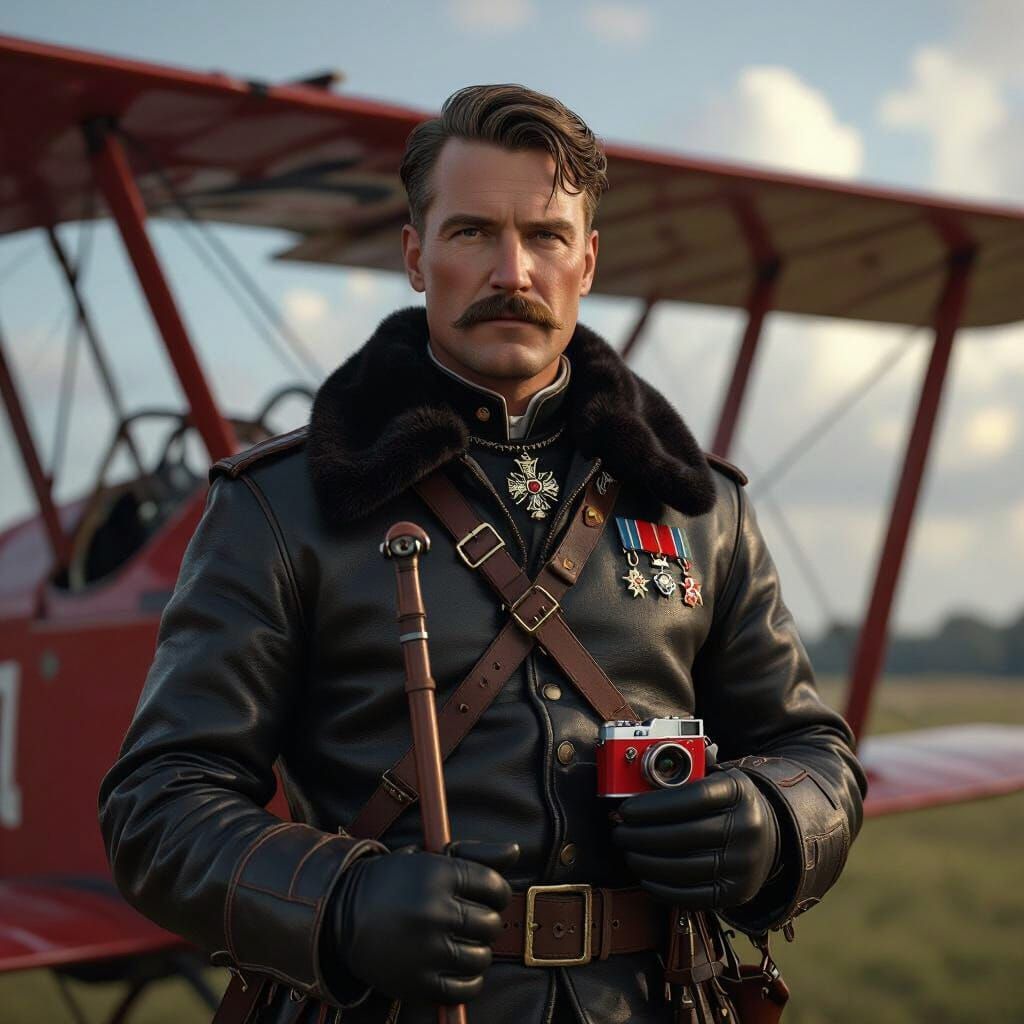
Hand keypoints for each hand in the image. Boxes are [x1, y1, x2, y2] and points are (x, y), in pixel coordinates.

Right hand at [323, 840, 517, 1004]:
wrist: (339, 913)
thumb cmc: (393, 881)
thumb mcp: (429, 858)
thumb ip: (476, 854)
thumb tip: (517, 851)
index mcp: (438, 873)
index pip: (494, 885)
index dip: (497, 892)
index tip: (488, 896)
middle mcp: (435, 910)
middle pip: (490, 922)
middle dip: (485, 921)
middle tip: (468, 919)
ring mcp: (427, 948)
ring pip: (481, 956)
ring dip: (476, 950)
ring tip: (459, 942)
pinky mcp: (418, 981)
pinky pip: (466, 987)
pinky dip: (468, 980)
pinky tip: (455, 966)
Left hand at [611, 768, 778, 909]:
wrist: (768, 835)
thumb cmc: (726, 802)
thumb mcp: (715, 777)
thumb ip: (683, 773)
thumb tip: (637, 775)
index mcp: (738, 791)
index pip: (692, 797)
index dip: (654, 805)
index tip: (626, 810)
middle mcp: (746, 827)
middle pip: (683, 835)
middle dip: (641, 835)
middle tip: (618, 832)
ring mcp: (743, 863)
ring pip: (683, 868)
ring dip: (646, 862)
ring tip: (628, 852)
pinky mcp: (736, 892)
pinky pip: (691, 896)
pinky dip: (661, 888)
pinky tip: (645, 876)